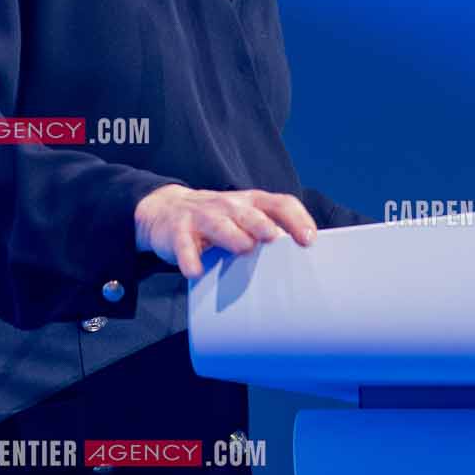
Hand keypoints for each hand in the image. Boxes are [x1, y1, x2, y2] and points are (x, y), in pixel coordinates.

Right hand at [133, 184, 318, 280]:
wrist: (166, 211)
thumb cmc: (218, 220)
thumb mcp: (244, 219)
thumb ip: (269, 233)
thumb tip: (301, 259)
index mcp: (251, 203)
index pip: (280, 204)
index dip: (296, 219)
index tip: (309, 240)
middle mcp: (229, 206)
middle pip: (250, 213)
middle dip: (262, 224)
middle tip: (272, 238)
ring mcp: (202, 217)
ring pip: (219, 224)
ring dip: (232, 235)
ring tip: (243, 248)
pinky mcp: (178, 232)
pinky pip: (184, 245)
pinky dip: (190, 258)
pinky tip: (195, 271)